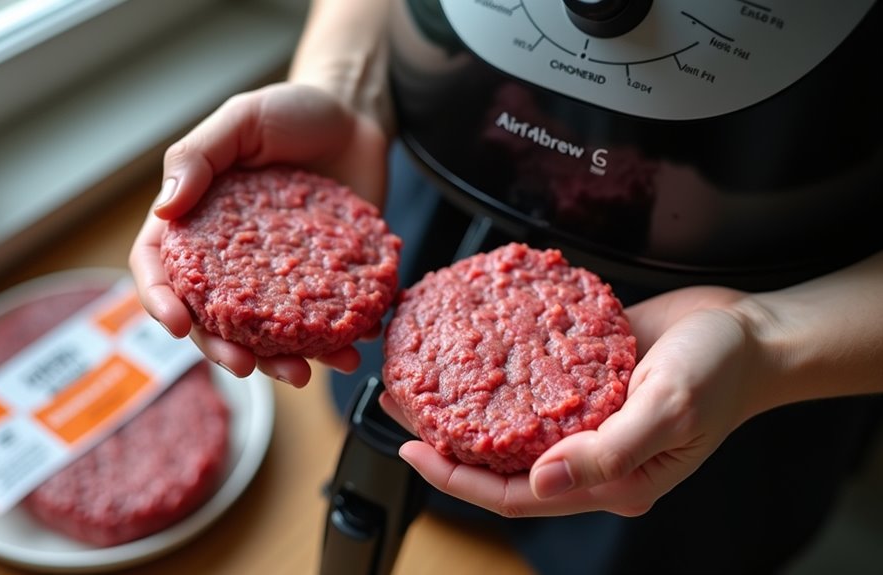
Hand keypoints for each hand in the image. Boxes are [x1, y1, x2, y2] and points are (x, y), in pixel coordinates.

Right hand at [129, 82, 389, 386]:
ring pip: (266, 335)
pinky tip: (351, 347)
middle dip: (223, 350)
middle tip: (245, 366)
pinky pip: (323, 323)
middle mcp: (230, 261)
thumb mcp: (241, 119)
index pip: (160, 268)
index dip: (160, 300)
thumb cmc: (292, 112)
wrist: (357, 119)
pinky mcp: (323, 283)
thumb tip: (164, 208)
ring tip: (305, 373)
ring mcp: (278, 277)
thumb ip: (198, 155)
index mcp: (196, 224)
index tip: (177, 324)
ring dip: (280, 362)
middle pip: (211, 319)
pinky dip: (335, 342)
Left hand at [387, 286, 765, 516]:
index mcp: (608, 480)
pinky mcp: (585, 381)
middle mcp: (588, 455)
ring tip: (419, 377)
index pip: (516, 494)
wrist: (751, 331)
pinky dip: (498, 374)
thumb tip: (545, 479)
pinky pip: (532, 386)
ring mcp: (584, 418)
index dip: (457, 478)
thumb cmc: (723, 373)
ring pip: (509, 425)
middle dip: (444, 440)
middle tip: (398, 402)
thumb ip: (609, 451)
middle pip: (501, 461)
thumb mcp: (670, 410)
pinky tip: (470, 350)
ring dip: (463, 405)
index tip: (411, 451)